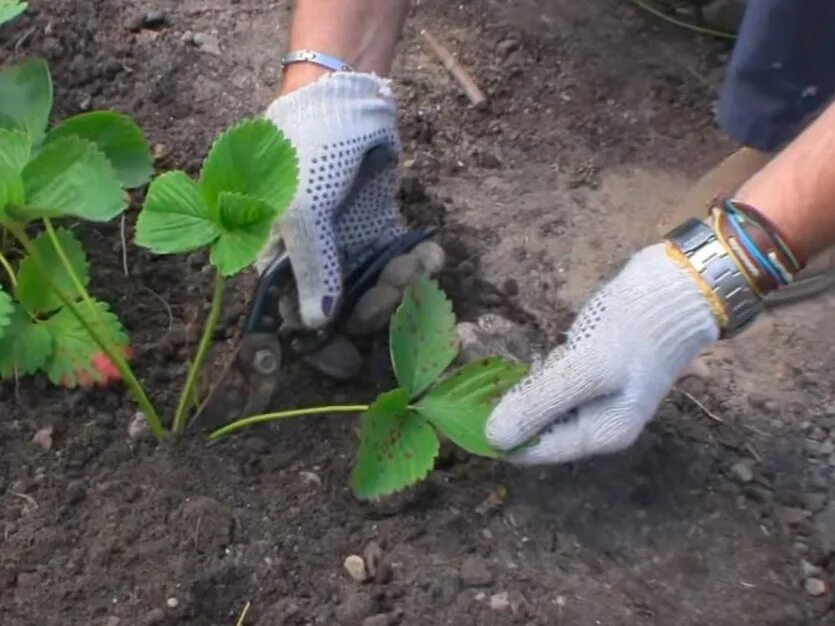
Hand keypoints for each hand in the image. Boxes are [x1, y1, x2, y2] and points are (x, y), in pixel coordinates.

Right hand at [258, 72, 437, 329]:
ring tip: (417, 264)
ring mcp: (349, 244)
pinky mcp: (382, 229)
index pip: (295, 319)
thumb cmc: (309, 152)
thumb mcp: (303, 214)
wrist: (347, 98)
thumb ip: (314, 271)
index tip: (347, 366)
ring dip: (403, 285)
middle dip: (376, 308)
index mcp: (281, 259)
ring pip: (379, 290)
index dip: (320, 346)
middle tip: (396, 289)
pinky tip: (431, 253)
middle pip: (345, 311)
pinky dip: (421, 263)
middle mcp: (315, 258)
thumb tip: (316, 327)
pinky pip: (402, 262)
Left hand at [485, 243, 720, 464]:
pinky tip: (531, 358)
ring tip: (498, 369)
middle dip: (508, 409)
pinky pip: (553, 383)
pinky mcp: (593, 372)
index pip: (534, 450)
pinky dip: (537, 373)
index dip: (499, 433)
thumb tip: (493, 439)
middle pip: (537, 429)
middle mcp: (598, 423)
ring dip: (519, 390)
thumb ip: (539, 404)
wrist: (675, 286)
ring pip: (542, 404)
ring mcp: (597, 398)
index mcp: (600, 434)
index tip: (466, 408)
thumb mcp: (583, 369)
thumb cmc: (631, 330)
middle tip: (479, 381)